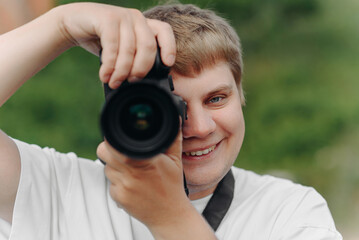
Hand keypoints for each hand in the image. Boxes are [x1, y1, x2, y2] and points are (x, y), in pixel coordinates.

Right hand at [57, 2, 175, 87]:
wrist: (72, 23)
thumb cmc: (100, 39)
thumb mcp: (121, 48)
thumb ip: (133, 58)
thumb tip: (140, 81)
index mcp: (144, 24)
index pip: (164, 31)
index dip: (169, 48)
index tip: (167, 65)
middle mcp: (136, 18)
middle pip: (148, 47)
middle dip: (140, 69)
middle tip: (131, 82)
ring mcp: (122, 16)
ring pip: (129, 50)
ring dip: (121, 72)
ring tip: (114, 83)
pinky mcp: (107, 18)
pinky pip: (113, 47)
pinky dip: (109, 65)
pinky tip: (105, 75)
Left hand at [96, 131, 191, 226]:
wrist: (169, 214)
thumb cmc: (172, 186)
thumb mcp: (175, 159)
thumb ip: (173, 138)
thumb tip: (176, 120)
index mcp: (144, 160)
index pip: (114, 143)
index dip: (113, 138)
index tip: (120, 138)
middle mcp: (130, 174)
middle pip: (104, 152)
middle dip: (110, 149)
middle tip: (123, 152)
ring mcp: (122, 187)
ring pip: (106, 168)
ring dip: (114, 165)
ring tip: (131, 169)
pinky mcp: (117, 197)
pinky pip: (110, 183)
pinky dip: (117, 180)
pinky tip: (131, 182)